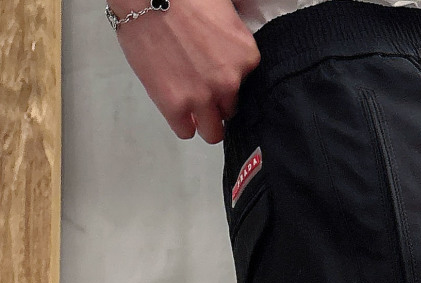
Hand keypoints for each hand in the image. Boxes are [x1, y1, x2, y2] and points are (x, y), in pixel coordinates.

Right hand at [110, 0, 260, 142]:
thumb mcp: (225, 12)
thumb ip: (234, 43)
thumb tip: (232, 52)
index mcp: (246, 58)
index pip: (245, 86)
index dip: (227, 82)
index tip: (214, 74)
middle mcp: (229, 81)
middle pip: (229, 110)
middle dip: (216, 102)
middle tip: (199, 86)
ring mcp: (203, 97)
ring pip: (212, 131)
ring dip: (202, 121)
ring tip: (188, 102)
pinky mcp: (175, 106)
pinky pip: (185, 131)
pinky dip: (181, 122)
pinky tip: (173, 105)